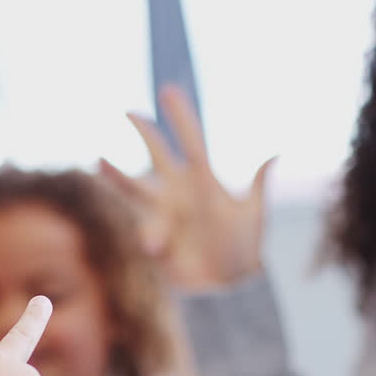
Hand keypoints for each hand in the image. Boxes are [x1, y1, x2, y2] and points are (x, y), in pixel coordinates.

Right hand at [100, 85, 273, 289]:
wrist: (227, 285)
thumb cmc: (243, 248)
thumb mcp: (253, 216)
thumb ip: (257, 186)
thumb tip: (276, 152)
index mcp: (203, 181)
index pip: (192, 142)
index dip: (181, 117)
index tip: (169, 91)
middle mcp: (178, 192)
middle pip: (157, 154)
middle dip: (145, 133)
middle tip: (129, 111)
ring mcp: (162, 214)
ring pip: (135, 188)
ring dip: (118, 175)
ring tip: (99, 159)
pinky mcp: (153, 238)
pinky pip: (147, 233)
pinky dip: (153, 238)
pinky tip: (158, 247)